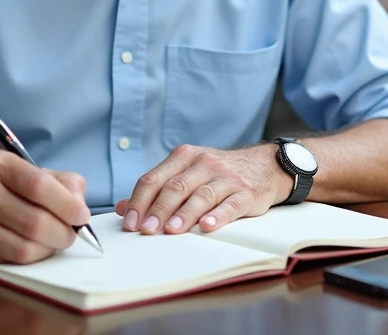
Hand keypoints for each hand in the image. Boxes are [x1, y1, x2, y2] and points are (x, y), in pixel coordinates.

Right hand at [0, 148, 89, 264]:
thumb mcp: (23, 169)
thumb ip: (59, 181)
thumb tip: (80, 204)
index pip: (38, 186)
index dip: (66, 204)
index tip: (82, 215)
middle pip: (35, 222)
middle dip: (63, 232)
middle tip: (72, 232)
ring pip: (24, 247)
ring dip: (49, 248)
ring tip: (54, 240)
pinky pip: (10, 260)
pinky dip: (30, 257)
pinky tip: (31, 246)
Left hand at [115, 144, 292, 235]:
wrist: (265, 166)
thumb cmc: (217, 175)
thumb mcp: (187, 173)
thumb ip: (157, 188)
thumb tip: (122, 208)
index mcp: (184, 157)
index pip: (155, 178)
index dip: (140, 201)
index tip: (130, 222)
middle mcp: (204, 163)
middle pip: (176, 187)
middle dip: (158, 210)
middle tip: (146, 230)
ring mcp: (226, 177)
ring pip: (201, 196)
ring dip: (184, 214)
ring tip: (171, 231)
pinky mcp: (246, 192)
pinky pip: (231, 204)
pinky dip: (219, 215)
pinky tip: (208, 226)